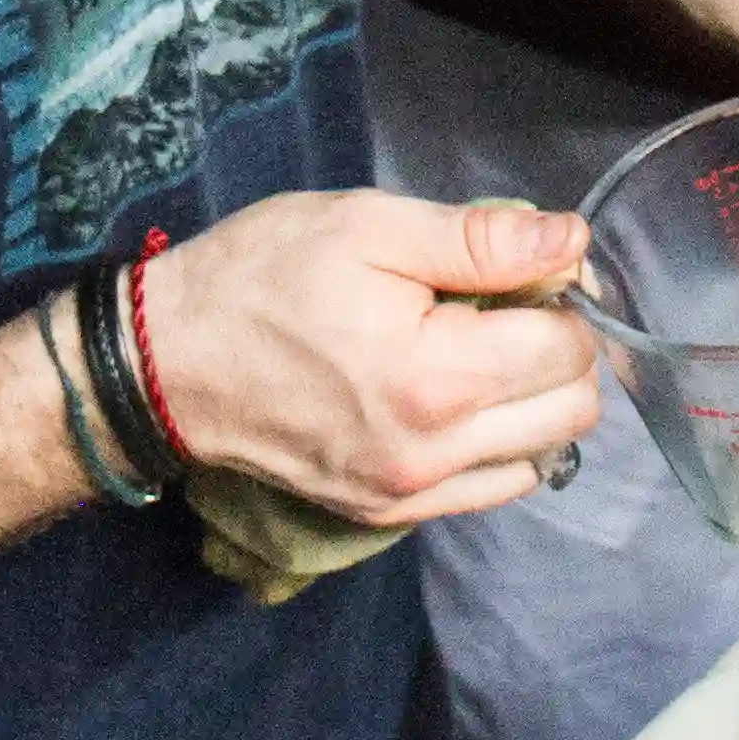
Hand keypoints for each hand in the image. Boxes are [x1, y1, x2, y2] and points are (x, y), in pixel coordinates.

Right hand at [137, 191, 603, 526]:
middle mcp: (435, 452)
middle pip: (570, 411)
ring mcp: (411, 493)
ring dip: (534, 400)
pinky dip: (498, 442)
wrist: (166, 363)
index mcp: (437, 377)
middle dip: (559, 350)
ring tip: (479, 350)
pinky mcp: (388, 512)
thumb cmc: (262, 278)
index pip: (568, 349)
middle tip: (507, 306)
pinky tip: (455, 396)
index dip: (563, 297)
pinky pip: (489, 487)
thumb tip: (572, 240)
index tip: (526, 270)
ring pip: (541, 455)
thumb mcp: (368, 227)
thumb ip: (481, 239)